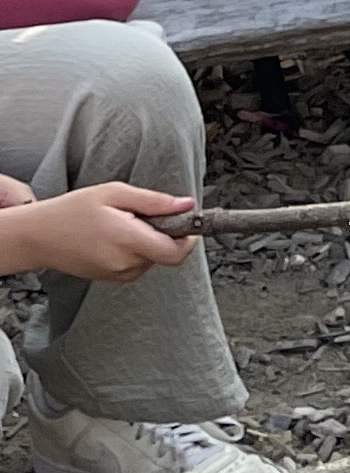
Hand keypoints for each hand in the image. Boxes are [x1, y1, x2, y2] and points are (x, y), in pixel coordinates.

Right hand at [0, 179, 200, 285]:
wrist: (38, 236)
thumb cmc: (72, 211)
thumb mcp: (114, 194)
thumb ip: (155, 202)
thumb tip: (187, 205)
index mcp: (128, 241)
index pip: (176, 252)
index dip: (187, 239)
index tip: (185, 223)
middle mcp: (125, 264)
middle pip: (165, 254)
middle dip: (161, 234)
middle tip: (138, 216)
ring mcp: (118, 275)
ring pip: (151, 259)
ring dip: (146, 242)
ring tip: (119, 225)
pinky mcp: (111, 279)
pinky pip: (136, 265)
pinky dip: (133, 251)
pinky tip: (112, 238)